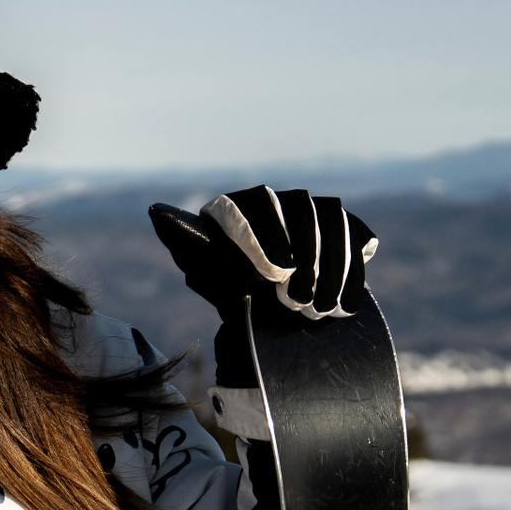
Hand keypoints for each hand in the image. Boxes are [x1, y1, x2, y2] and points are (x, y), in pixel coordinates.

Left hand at [149, 189, 376, 394]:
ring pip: (330, 218)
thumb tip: (156, 210)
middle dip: (303, 255)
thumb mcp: (204, 270)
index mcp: (236, 205)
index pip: (251, 206)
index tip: (274, 272)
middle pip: (297, 208)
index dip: (265, 237)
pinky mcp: (342, 225)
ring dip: (330, 266)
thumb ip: (185, 242)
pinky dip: (353, 271)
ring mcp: (310, 208)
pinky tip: (345, 307)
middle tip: (295, 299)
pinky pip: (354, 234)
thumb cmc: (228, 286)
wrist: (269, 311)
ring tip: (318, 309)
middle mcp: (275, 198)